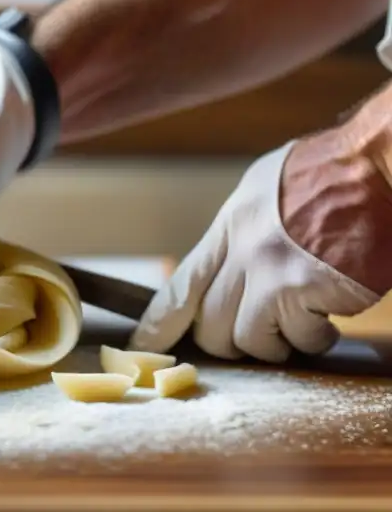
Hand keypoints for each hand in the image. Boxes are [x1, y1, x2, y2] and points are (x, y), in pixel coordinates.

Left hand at [130, 127, 391, 361]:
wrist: (377, 165)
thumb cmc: (332, 173)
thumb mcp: (266, 190)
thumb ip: (242, 232)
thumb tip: (228, 266)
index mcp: (230, 227)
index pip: (181, 287)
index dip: (159, 324)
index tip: (144, 346)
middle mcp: (242, 254)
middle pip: (211, 327)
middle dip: (231, 341)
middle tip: (262, 329)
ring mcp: (272, 275)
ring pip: (252, 341)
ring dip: (280, 342)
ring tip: (304, 318)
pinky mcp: (307, 293)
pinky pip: (301, 340)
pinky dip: (318, 337)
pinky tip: (331, 313)